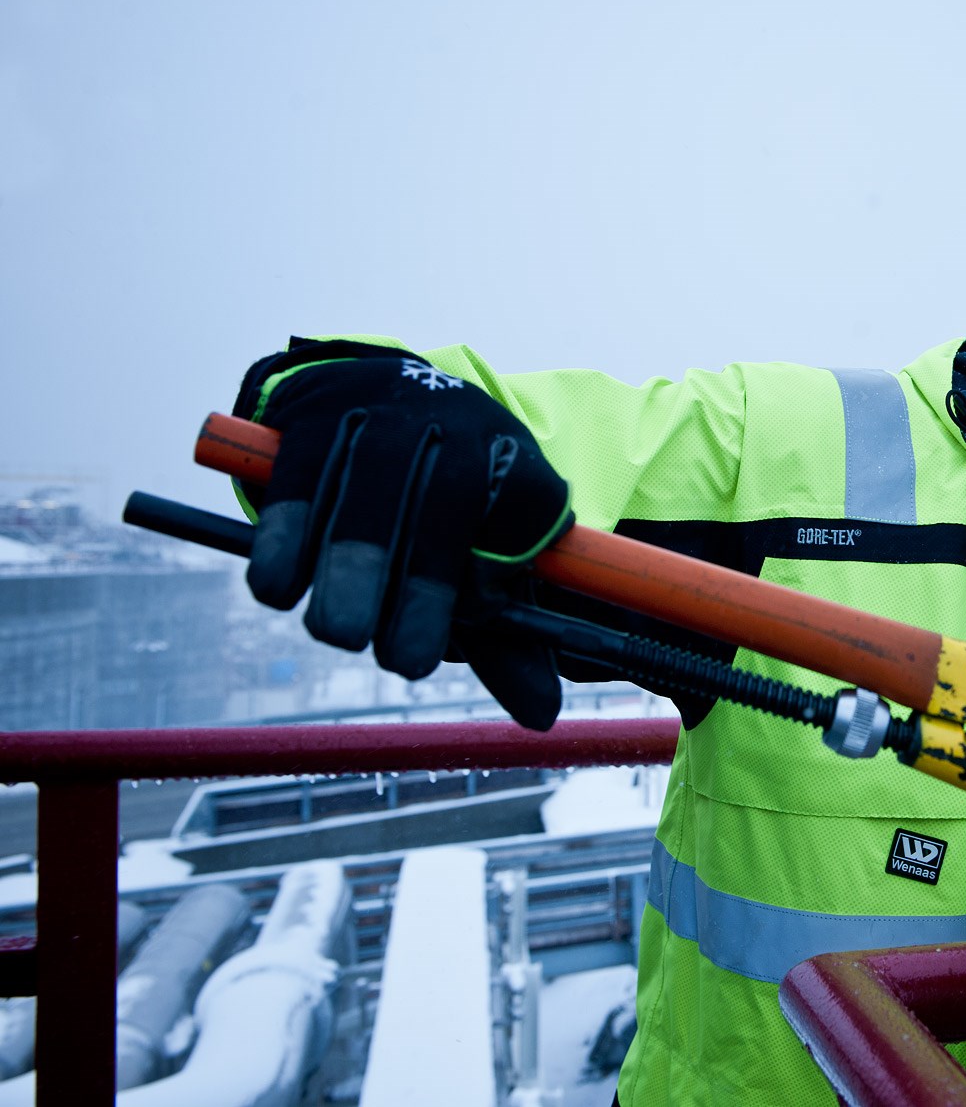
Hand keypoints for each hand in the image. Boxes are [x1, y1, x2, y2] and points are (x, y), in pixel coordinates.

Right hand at [234, 340, 572, 728]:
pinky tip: (278, 590)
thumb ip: (507, 637)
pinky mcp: (313, 413)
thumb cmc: (440, 504)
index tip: (476, 618)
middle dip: (423, 584)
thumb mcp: (481, 558)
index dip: (501, 569)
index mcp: (515, 457)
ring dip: (349, 568)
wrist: (375, 393)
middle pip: (447, 502)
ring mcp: (384, 411)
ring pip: (368, 493)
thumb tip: (541, 717)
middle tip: (401, 662)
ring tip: (339, 634)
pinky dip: (285, 538)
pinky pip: (299, 480)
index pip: (528, 508)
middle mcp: (458, 424)